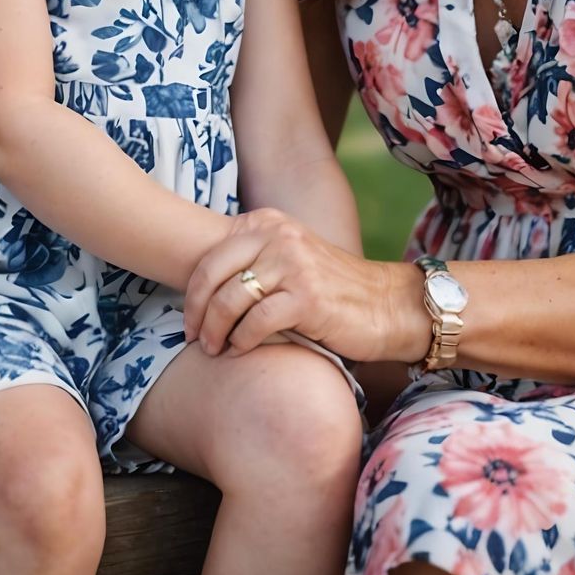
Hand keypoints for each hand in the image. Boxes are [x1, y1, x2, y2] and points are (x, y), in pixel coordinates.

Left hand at [183, 208, 408, 361]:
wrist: (384, 305)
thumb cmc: (330, 290)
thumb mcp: (288, 258)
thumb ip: (252, 259)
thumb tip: (197, 286)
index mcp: (269, 222)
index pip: (211, 255)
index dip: (192, 291)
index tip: (190, 318)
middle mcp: (279, 235)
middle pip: (213, 274)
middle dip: (196, 312)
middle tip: (194, 338)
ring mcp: (293, 263)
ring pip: (230, 299)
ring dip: (215, 331)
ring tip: (214, 349)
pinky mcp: (306, 296)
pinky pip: (255, 322)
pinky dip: (241, 341)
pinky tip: (241, 352)